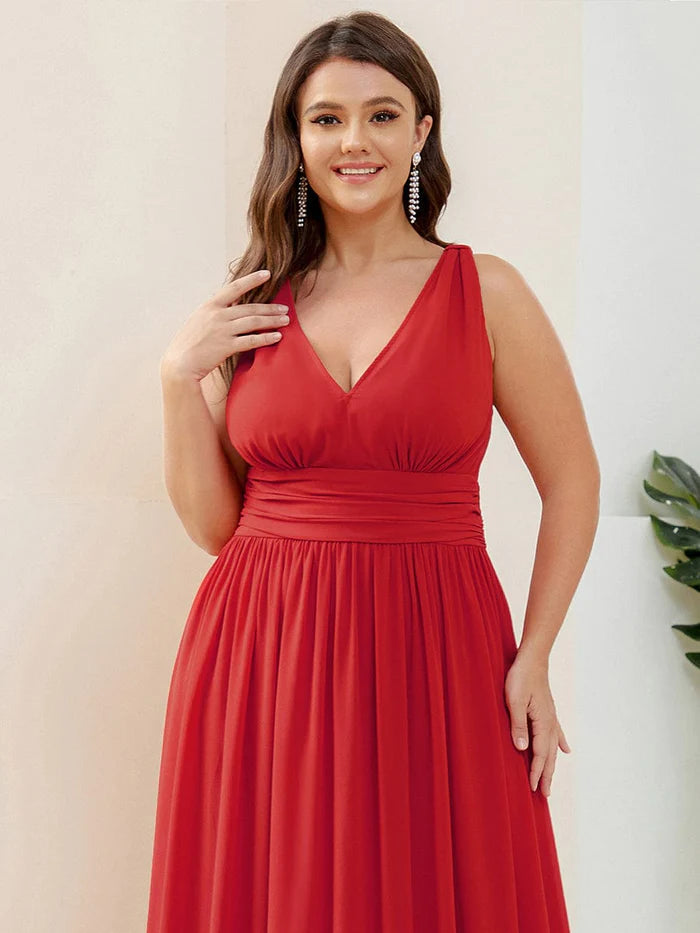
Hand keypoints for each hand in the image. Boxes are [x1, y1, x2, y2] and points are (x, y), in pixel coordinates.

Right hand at [159, 268, 290, 382]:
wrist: (179, 365)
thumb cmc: (189, 344)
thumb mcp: (199, 321)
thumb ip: (215, 312)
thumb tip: (231, 306)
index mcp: (210, 306)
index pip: (234, 287)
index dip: (252, 280)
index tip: (267, 274)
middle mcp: (217, 315)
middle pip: (250, 308)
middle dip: (270, 308)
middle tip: (285, 308)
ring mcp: (222, 330)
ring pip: (253, 322)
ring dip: (272, 321)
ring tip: (285, 320)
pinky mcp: (226, 347)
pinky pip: (251, 341)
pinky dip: (266, 338)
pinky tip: (277, 337)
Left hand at [503, 653, 571, 796]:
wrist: (532, 658)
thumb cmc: (520, 677)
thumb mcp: (514, 701)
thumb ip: (518, 725)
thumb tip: (523, 749)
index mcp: (542, 722)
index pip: (539, 753)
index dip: (536, 772)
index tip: (533, 789)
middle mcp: (550, 722)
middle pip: (549, 754)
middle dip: (546, 774)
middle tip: (545, 795)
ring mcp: (551, 716)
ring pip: (552, 746)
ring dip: (551, 763)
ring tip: (551, 779)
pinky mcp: (548, 710)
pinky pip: (556, 732)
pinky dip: (560, 743)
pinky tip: (565, 750)